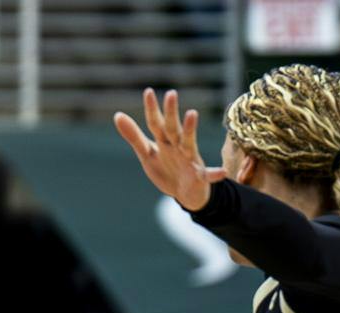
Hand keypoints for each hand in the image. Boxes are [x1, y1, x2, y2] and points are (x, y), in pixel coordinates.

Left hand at [113, 88, 226, 213]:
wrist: (186, 193)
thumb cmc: (167, 169)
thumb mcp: (147, 153)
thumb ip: (134, 136)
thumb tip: (117, 115)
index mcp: (164, 141)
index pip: (156, 123)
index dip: (151, 110)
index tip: (148, 91)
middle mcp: (178, 146)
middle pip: (172, 128)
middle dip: (171, 113)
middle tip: (170, 94)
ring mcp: (190, 160)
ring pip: (189, 143)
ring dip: (190, 130)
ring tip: (192, 114)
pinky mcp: (199, 176)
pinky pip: (207, 175)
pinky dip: (214, 174)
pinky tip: (222, 173)